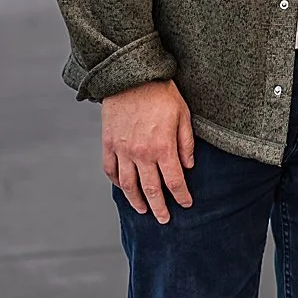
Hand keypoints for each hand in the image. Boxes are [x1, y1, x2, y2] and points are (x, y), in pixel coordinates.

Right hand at [102, 79, 194, 223]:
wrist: (131, 77)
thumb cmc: (162, 93)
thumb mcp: (183, 114)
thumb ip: (186, 143)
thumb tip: (189, 166)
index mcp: (162, 147)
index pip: (174, 181)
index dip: (181, 196)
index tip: (186, 204)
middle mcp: (141, 154)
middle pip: (151, 189)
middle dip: (159, 207)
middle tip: (164, 220)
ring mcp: (122, 150)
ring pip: (128, 185)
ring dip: (136, 200)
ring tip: (143, 210)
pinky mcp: (108, 144)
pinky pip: (110, 170)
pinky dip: (117, 182)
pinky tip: (124, 188)